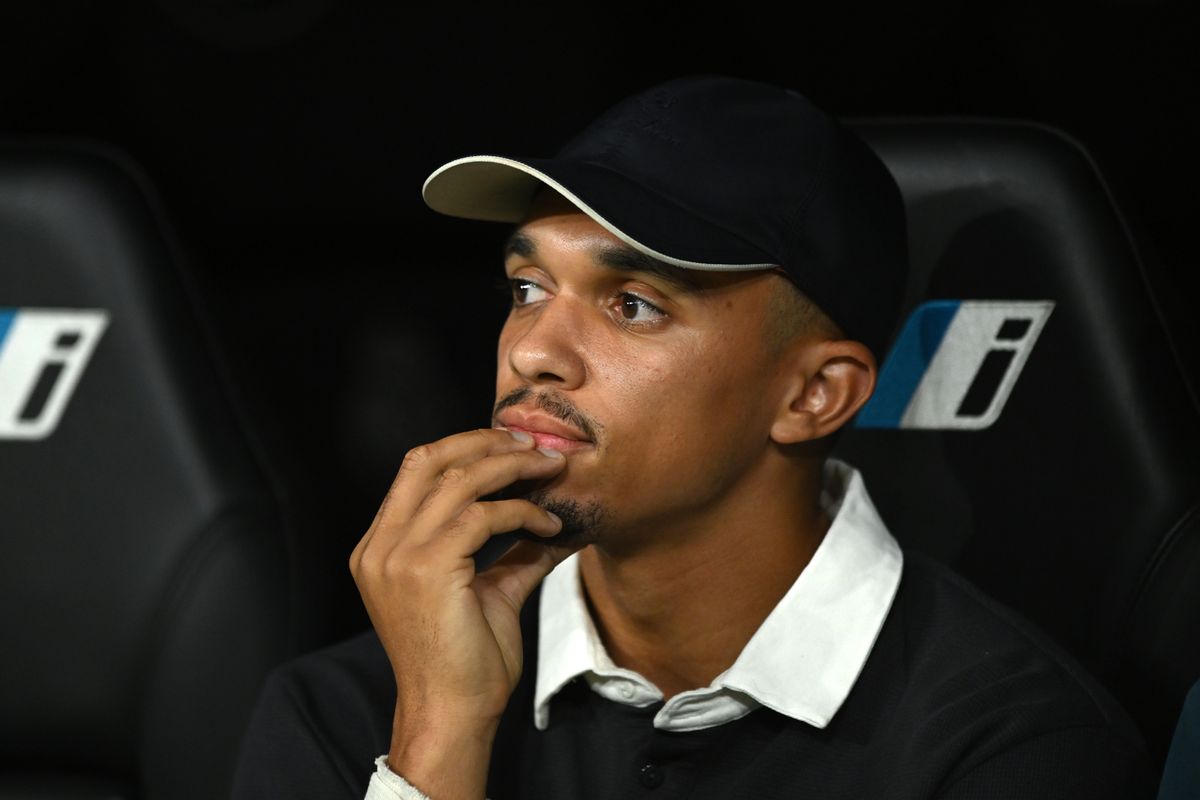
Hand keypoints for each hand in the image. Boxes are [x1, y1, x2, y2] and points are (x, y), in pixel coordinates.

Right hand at [349, 428, 578, 798]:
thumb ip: (514, 552)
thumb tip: (554, 520)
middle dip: (486, 442)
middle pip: (429, 459)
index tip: (515, 448)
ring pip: (459, 480)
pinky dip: (521, 511)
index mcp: (381, 547)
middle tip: (536, 446)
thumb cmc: (466, 661)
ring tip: (551, 471)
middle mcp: (379, 546)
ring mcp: (396, 556)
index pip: (418, 471)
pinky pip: (481, 516)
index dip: (467, 448)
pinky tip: (548, 524)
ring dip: (512, 468)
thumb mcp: (491, 591)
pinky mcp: (426, 568)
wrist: (453, 712)